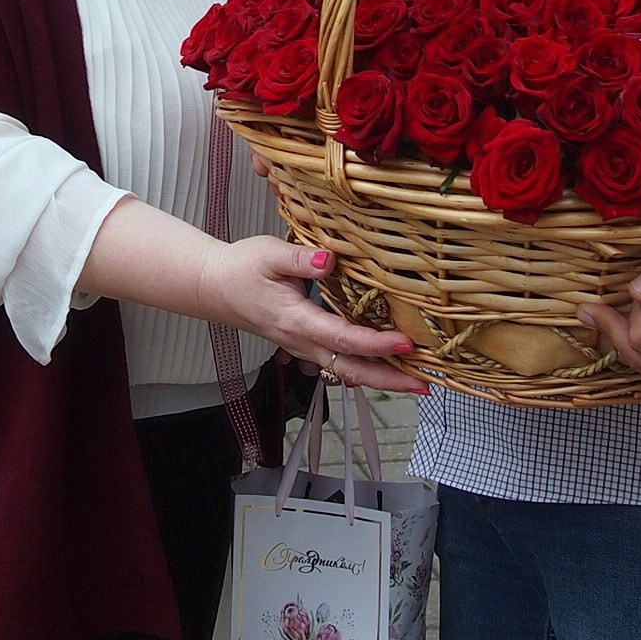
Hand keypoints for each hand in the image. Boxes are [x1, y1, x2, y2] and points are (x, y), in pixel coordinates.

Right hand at [196, 239, 422, 394]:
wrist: (215, 287)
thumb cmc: (242, 268)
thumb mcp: (269, 254)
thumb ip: (300, 258)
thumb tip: (329, 259)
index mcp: (297, 321)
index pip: (344, 338)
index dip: (377, 343)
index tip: (407, 342)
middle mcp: (302, 342)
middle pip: (351, 370)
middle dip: (390, 381)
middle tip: (425, 385)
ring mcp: (303, 348)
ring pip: (346, 372)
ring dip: (381, 379)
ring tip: (416, 380)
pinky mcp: (305, 345)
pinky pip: (338, 364)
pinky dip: (364, 369)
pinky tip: (386, 367)